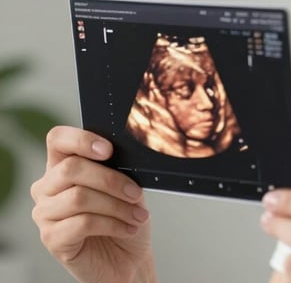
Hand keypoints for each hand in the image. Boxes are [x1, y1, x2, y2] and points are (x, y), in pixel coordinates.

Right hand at [30, 126, 156, 282]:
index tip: (108, 150)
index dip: (81, 140)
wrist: (128, 258)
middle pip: (71, 168)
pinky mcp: (51, 238)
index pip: (58, 139)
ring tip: (138, 216)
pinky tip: (128, 229)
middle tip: (136, 194)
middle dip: (111, 180)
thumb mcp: (126, 188)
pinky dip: (113, 224)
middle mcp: (47, 187)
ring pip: (79, 197)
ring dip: (117, 206)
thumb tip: (124, 158)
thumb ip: (118, 170)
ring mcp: (45, 213)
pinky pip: (83, 223)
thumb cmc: (124, 219)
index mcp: (63, 166)